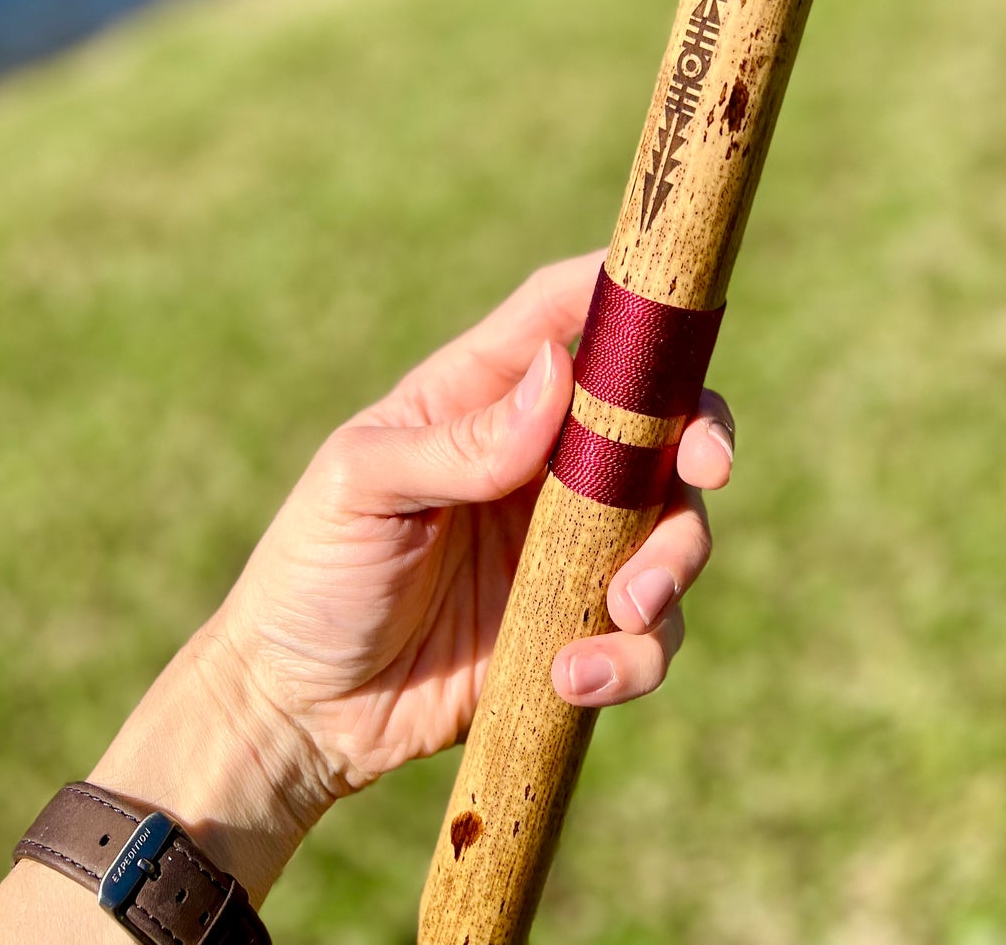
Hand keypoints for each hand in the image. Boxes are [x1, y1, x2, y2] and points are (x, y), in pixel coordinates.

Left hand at [218, 250, 734, 800]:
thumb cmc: (310, 572)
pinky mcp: (577, 624)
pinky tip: (575, 677)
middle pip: (656, 419)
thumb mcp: (360, 488)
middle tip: (707, 470)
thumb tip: (558, 373)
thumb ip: (458, 440)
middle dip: (700, 435)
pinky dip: (635, 655)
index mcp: (481, 394)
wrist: (298, 711)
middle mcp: (542, 458)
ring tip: (622, 612)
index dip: (628, 292)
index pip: (564, 313)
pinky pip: (647, 630)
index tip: (680, 295)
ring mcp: (566, 543)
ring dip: (672, 563)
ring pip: (672, 526)